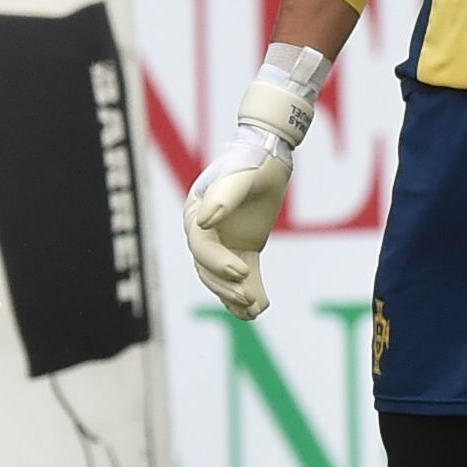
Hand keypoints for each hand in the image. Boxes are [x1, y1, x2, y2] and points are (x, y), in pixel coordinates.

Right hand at [183, 46, 325, 318]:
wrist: (270, 155)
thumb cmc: (253, 161)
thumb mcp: (242, 175)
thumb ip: (224, 196)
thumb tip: (203, 222)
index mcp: (196, 212)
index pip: (200, 245)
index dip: (217, 261)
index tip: (242, 269)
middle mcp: (204, 230)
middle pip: (207, 267)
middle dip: (226, 285)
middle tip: (249, 297)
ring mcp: (223, 242)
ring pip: (221, 278)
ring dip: (236, 295)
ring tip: (255, 310)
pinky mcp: (241, 249)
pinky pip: (243, 278)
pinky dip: (251, 293)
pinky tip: (260, 310)